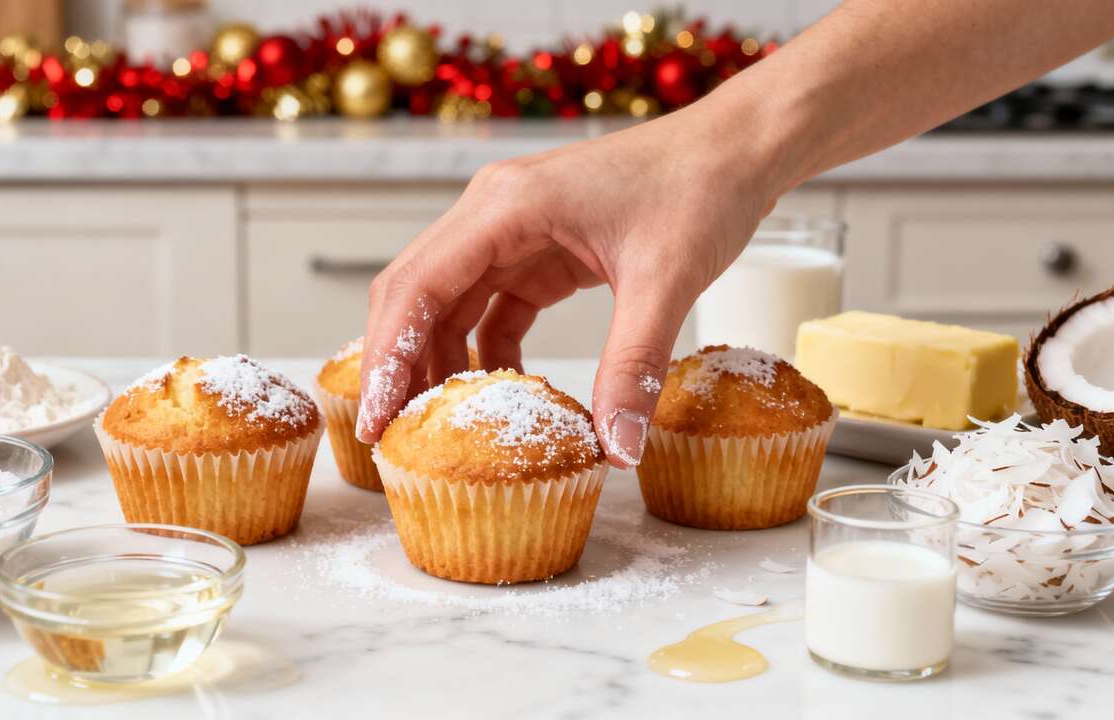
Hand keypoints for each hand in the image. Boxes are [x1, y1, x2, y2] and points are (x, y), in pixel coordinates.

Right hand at [355, 106, 778, 466]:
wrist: (738, 149)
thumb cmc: (701, 186)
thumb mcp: (667, 281)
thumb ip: (634, 367)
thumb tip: (618, 448)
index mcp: (504, 208)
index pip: (416, 288)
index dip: (387, 358)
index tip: (375, 420)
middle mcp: (492, 214)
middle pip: (414, 295)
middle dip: (397, 365)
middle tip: (390, 436)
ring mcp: (511, 232)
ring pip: (447, 304)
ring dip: (437, 362)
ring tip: (436, 428)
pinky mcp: (537, 251)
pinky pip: (491, 309)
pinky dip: (486, 352)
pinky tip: (501, 396)